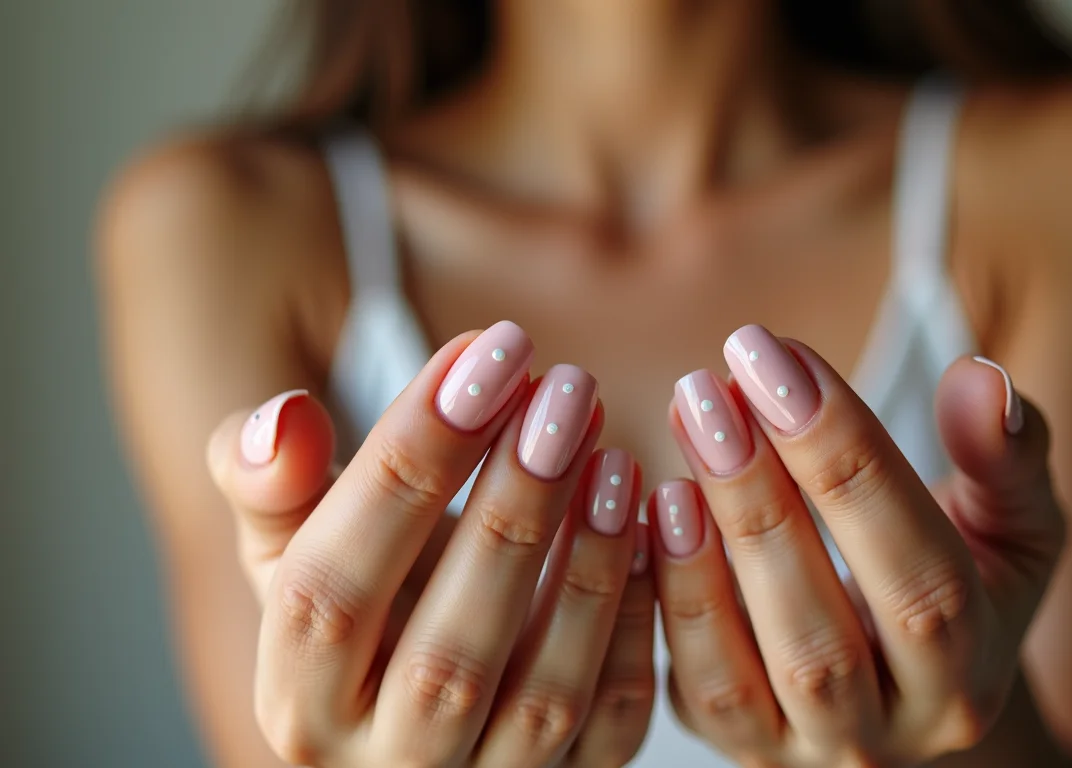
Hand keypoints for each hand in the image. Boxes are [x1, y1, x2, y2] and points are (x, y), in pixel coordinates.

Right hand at [206, 322, 655, 767]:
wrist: (414, 699)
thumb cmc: (358, 598)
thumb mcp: (294, 545)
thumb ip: (273, 485)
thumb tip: (280, 423)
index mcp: (298, 702)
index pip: (329, 589)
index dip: (406, 461)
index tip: (478, 349)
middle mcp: (386, 767)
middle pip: (448, 651)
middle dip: (511, 504)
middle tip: (562, 384)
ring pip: (544, 697)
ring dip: (586, 565)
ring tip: (612, 449)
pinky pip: (616, 719)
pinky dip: (637, 620)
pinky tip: (649, 523)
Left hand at [650, 325, 1063, 766]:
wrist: (906, 680)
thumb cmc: (964, 580)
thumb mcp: (1014, 525)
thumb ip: (1007, 459)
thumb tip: (983, 381)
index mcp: (967, 684)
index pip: (920, 581)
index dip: (851, 464)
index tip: (784, 356)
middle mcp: (884, 740)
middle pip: (819, 641)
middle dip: (761, 502)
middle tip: (712, 385)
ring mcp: (796, 753)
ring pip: (734, 675)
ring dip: (698, 551)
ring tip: (684, 427)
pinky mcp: (727, 742)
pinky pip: (682, 685)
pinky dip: (661, 594)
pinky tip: (652, 497)